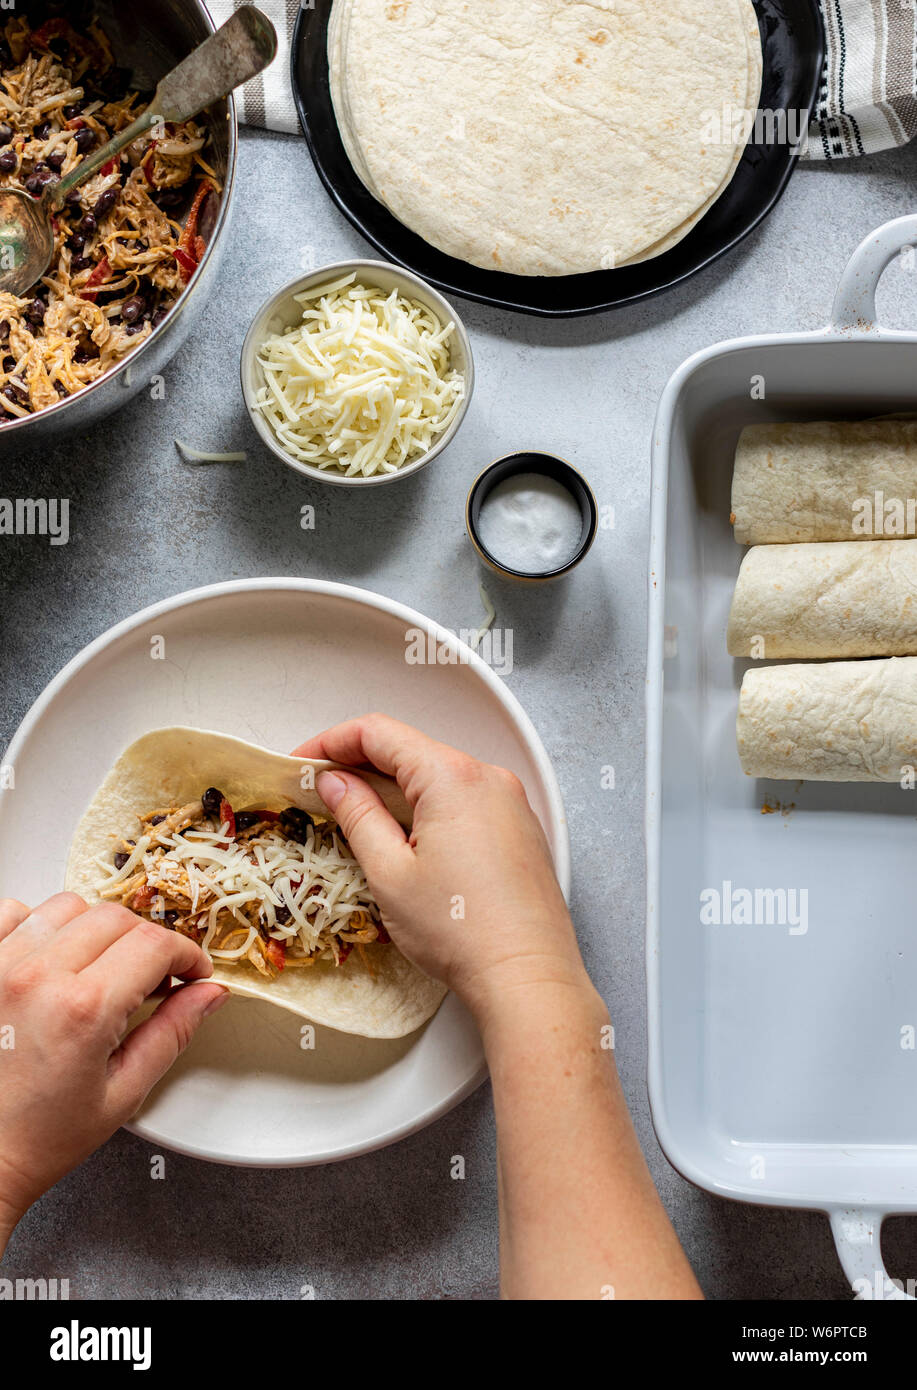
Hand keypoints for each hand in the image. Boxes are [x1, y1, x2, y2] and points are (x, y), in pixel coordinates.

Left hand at [0, 893, 227, 1245]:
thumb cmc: (39, 1137)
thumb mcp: (123, 1093)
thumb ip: (172, 1033)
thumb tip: (209, 995)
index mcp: (83, 1010)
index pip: (154, 944)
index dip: (185, 954)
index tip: (191, 972)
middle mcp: (38, 977)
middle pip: (116, 918)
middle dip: (147, 943)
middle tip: (152, 979)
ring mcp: (1, 966)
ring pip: (70, 906)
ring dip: (96, 931)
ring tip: (100, 970)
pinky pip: (15, 912)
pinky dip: (40, 925)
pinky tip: (52, 960)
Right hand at [293, 714, 588, 1021]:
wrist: (527, 977)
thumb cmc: (462, 932)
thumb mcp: (390, 873)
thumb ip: (357, 816)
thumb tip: (335, 783)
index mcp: (452, 777)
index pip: (379, 733)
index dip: (332, 742)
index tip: (304, 764)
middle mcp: (488, 778)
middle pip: (411, 751)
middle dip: (361, 768)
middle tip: (323, 796)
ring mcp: (510, 802)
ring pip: (438, 777)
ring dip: (395, 792)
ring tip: (360, 824)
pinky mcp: (520, 829)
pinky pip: (465, 800)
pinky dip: (429, 809)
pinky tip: (408, 843)